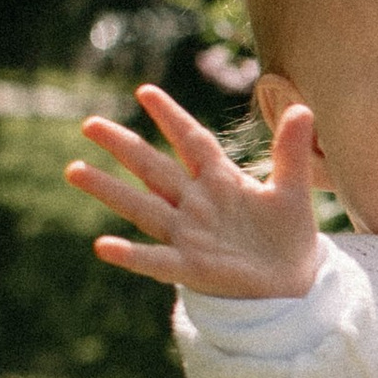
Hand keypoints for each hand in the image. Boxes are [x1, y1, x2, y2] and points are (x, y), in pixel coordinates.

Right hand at [66, 85, 322, 299]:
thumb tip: (303, 108)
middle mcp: (197, 204)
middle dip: (123, 145)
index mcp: (221, 181)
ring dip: (109, 190)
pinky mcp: (192, 268)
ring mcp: (190, 235)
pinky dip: (130, 255)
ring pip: (142, 207)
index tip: (145, 92)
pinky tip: (103, 246)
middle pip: (154, 168)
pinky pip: (155, 261)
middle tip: (89, 124)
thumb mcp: (293, 191)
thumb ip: (292, 152)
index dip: (171, 117)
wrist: (294, 285)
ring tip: (74, 169)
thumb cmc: (289, 237)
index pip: (192, 142)